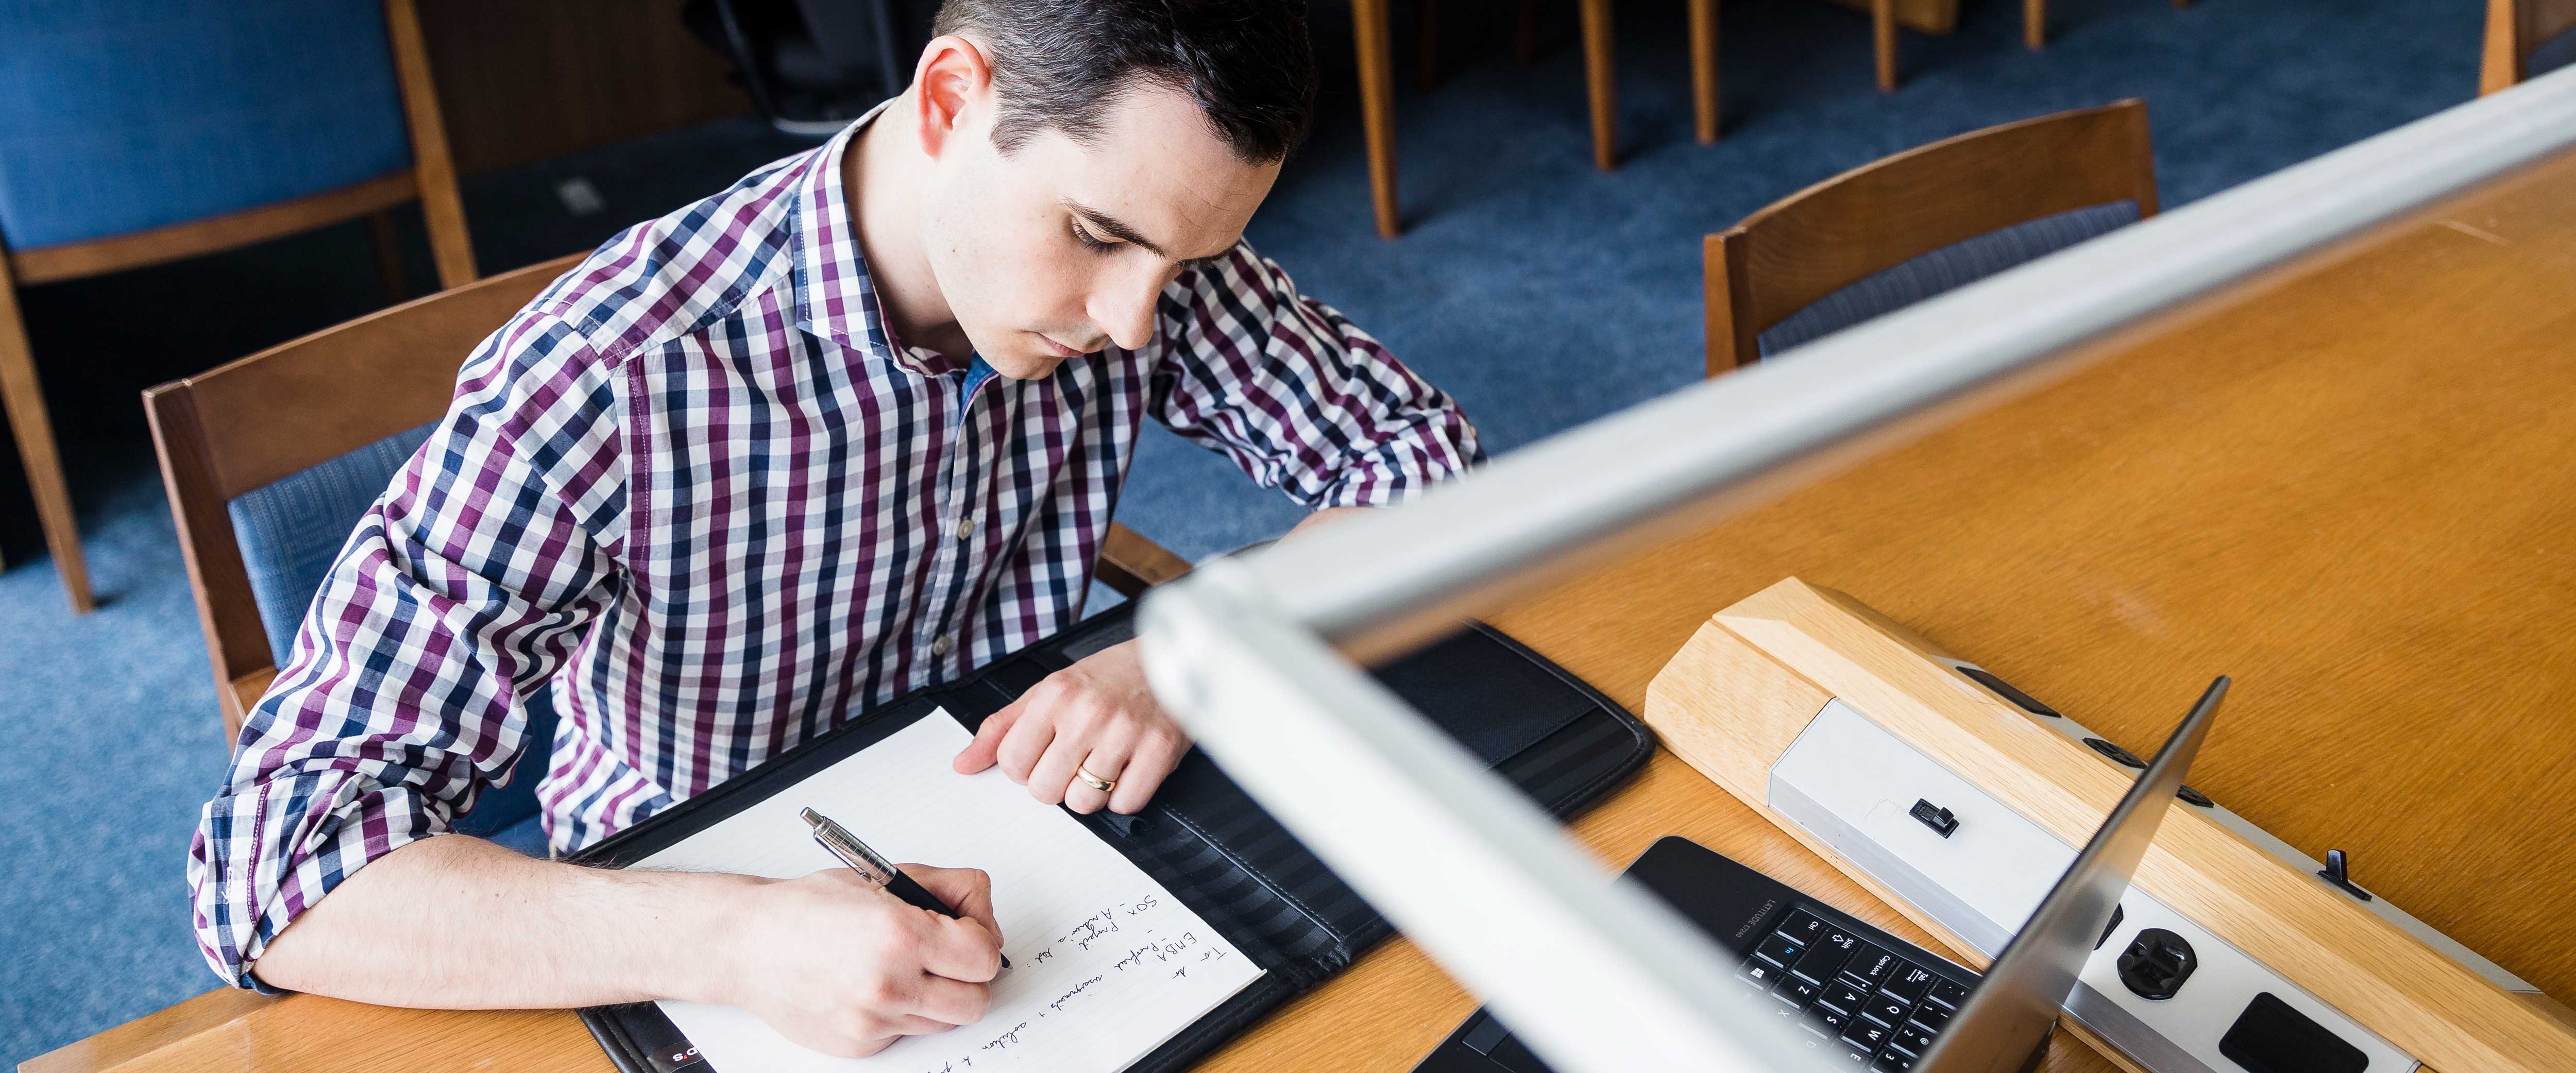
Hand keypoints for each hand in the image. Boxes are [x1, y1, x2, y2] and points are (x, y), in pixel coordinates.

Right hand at [721, 865, 1002, 1057]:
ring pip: (945, 1022)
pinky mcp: (860, 1045)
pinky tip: (876, 985)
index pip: (985, 957)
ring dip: (939, 996)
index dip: (982, 939)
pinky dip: (904, 1012)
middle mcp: (889, 985)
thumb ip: (948, 889)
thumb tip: (982, 912)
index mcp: (900, 936)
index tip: (966, 931)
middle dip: (970, 976)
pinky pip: (908, 1033)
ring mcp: (873, 1022)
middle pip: (976, 1001)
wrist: (748, 944)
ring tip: (908, 967)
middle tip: (948, 955)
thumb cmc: (809, 907)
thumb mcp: (884, 876)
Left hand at [952, 638, 1187, 813]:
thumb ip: (1001, 728)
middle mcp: (1088, 712)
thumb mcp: (1046, 692)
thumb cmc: (1104, 679)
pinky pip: (1125, 804)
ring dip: (1091, 793)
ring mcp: (1126, 732)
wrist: (1167, 660)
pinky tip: (1127, 768)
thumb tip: (963, 765)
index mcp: (1054, 695)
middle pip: (1046, 790)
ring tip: (1102, 763)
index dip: (1025, 769)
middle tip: (1075, 760)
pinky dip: (1124, 796)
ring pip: (1084, 803)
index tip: (1043, 754)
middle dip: (1056, 783)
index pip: (1013, 764)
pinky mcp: (1159, 750)